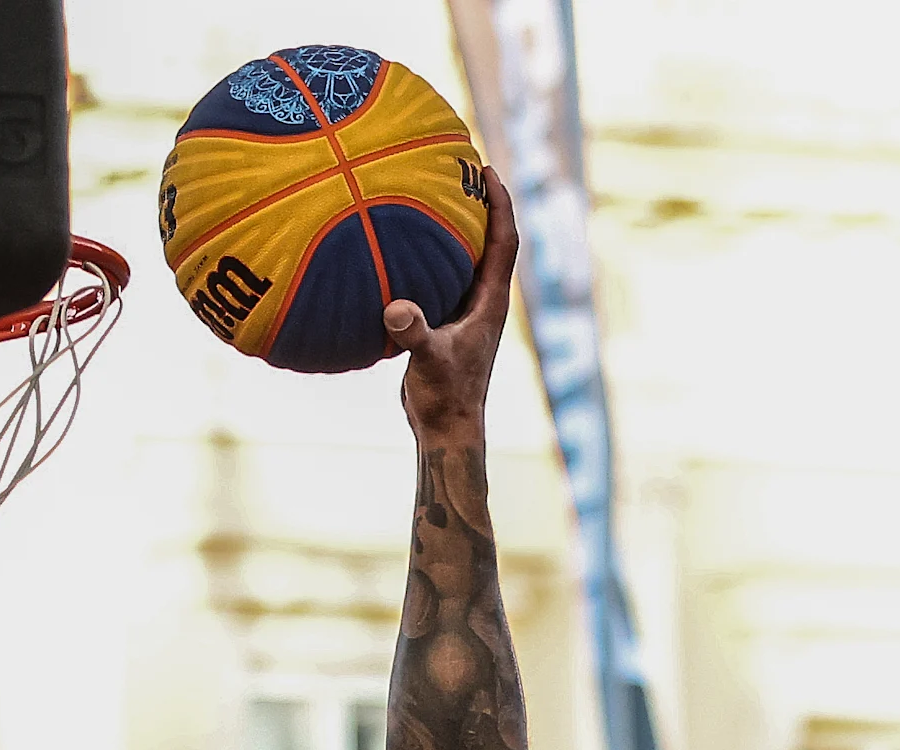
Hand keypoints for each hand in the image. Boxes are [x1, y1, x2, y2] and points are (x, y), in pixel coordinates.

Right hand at [383, 165, 518, 442]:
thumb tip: (394, 308)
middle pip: (491, 240)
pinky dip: (429, 257)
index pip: (505, 240)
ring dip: (457, 228)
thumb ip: (415, 333)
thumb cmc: (445, 399)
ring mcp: (466, 313)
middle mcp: (484, 302)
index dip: (500, 202)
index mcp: (491, 302)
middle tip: (461, 166)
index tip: (487, 168)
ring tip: (433, 194)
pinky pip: (442, 279)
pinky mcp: (447, 325)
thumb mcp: (429, 362)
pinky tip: (401, 246)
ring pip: (466, 259)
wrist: (447, 432)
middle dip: (481, 202)